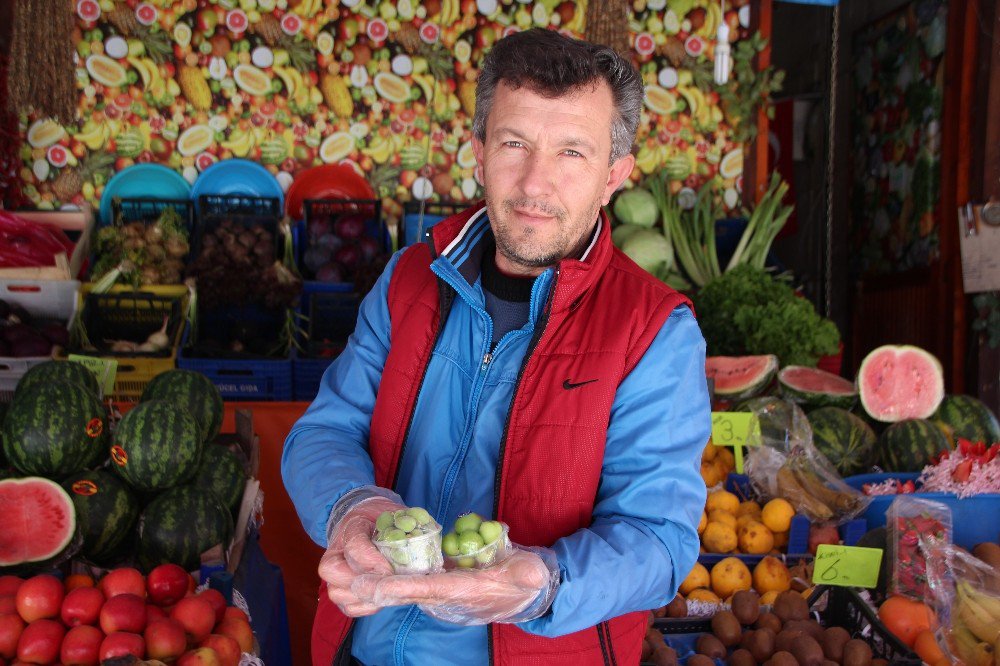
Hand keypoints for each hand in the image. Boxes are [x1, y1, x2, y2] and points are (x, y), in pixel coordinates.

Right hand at [319, 497, 403, 616]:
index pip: (354, 547)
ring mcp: (334, 573)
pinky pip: (348, 607)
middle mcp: (336, 550)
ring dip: (365, 596)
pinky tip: (383, 599)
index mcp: (351, 527)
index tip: (390, 570)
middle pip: (333, 571)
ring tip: (388, 591)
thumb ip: (407, 523)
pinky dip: (366, 607)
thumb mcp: (396, 514)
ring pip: (337, 592)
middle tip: (389, 584)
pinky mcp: (341, 591)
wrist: (371, 524)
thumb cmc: (385, 519)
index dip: (372, 561)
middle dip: (364, 581)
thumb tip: (424, 540)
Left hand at [351, 548, 557, 624]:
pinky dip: (392, 582)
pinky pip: (412, 586)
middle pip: (412, 593)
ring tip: (354, 579)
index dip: (410, 587)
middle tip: (356, 584)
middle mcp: (450, 596)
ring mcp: (443, 593)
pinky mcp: (440, 587)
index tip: (385, 586)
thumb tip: (533, 574)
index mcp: (467, 591)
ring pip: (408, 591)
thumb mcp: (531, 574)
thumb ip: (529, 574)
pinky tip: (372, 572)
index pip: (434, 589)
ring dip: (382, 587)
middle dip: (384, 589)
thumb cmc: (524, 581)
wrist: (522, 594)